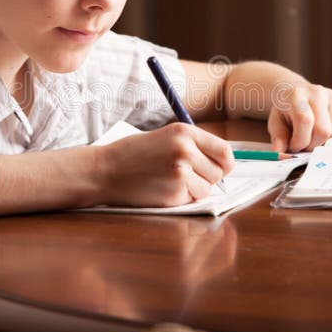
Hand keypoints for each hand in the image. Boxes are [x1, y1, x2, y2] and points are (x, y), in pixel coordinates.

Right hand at [100, 123, 234, 207]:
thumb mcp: (166, 137)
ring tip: (170, 180)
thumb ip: (194, 146)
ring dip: (194, 189)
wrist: (105, 170)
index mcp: (185, 132)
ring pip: (207, 189)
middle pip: (218, 172)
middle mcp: (186, 150)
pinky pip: (191, 200)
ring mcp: (180, 173)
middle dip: (207, 177)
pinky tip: (162, 189)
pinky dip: (181, 198)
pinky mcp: (173, 193)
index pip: (225, 151)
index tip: (220, 168)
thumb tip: (224, 164)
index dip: (226, 163)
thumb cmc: (134, 154)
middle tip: (186, 175)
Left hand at [267, 82, 331, 151]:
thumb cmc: (286, 111)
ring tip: (313, 138)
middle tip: (303, 145)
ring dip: (324, 144)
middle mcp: (318, 92)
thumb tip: (280, 153)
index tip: (293, 147)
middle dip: (313, 145)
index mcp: (297, 94)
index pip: (305, 121)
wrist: (297, 92)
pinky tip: (325, 134)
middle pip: (324, 130)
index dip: (300, 141)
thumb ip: (278, 138)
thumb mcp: (276, 123)